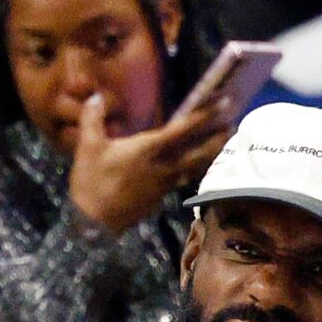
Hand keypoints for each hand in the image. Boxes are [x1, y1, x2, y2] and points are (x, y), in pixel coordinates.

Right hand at [68, 91, 233, 235]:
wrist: (92, 225)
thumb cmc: (91, 184)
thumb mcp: (87, 148)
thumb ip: (92, 119)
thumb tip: (96, 96)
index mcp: (149, 149)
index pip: (183, 128)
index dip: (205, 114)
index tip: (225, 101)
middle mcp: (163, 166)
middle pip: (200, 151)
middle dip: (218, 137)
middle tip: (233, 124)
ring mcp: (164, 184)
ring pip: (195, 166)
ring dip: (209, 154)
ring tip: (220, 143)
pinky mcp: (159, 198)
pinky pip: (182, 179)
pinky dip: (192, 169)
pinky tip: (193, 166)